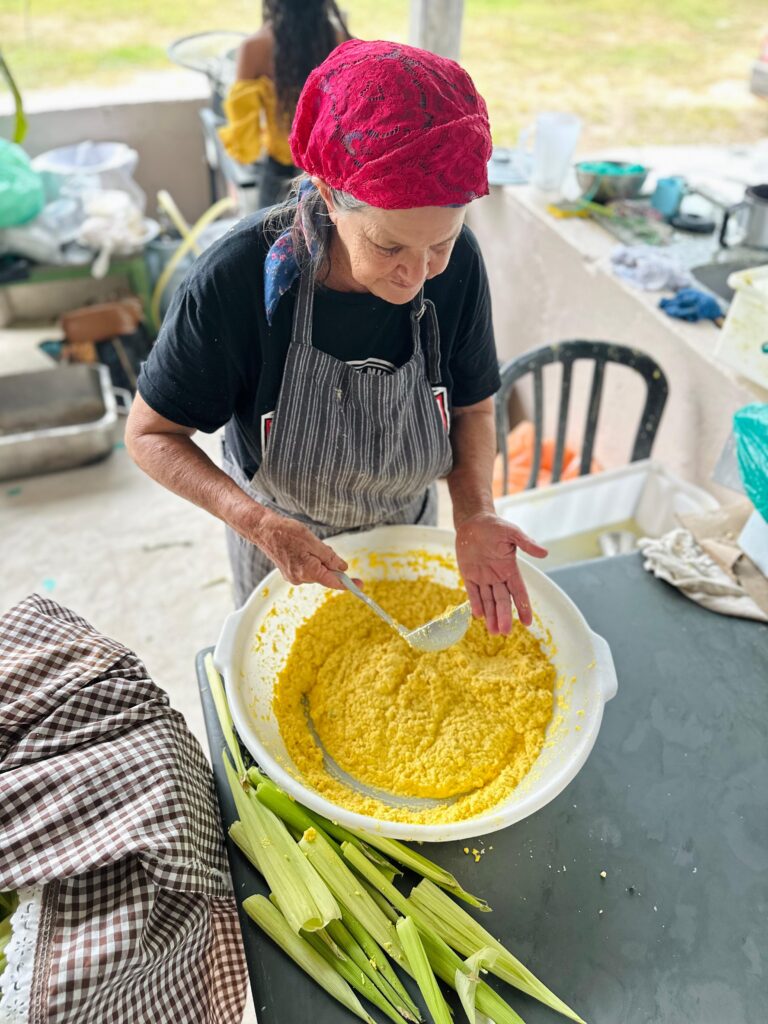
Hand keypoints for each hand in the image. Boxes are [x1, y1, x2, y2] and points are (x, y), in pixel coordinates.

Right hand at [250, 507, 349, 590]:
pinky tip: (302, 549)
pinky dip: (310, 561)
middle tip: (321, 546)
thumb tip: (343, 568)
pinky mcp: (290, 573)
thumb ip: (329, 557)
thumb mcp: (313, 541)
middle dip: (329, 563)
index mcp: (308, 571)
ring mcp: (294, 577)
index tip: (360, 585)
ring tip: (306, 545)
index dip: (348, 584)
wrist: (264, 530)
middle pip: (325, 576)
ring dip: (318, 560)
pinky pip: (307, 569)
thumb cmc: (287, 533)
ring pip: (316, 572)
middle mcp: (300, 578)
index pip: (333, 582)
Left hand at [455, 512, 547, 632]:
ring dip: (491, 616)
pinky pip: (473, 593)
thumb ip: (526, 544)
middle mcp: (498, 577)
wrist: (473, 522)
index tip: (527, 622)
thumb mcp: (512, 533)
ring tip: (493, 632)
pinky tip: (478, 616)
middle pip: (503, 601)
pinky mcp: (469, 576)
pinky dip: (475, 604)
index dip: (523, 607)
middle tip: (505, 632)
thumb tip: (545, 553)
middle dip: (504, 616)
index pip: (519, 592)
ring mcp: (483, 578)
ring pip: (489, 601)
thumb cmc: (494, 526)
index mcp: (510, 569)